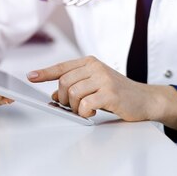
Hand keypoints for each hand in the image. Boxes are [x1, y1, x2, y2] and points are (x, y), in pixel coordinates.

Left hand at [27, 56, 176, 129]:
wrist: (146, 99)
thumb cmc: (119, 92)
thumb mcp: (95, 85)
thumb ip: (75, 86)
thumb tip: (53, 95)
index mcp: (90, 62)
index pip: (62, 67)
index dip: (44, 72)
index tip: (30, 76)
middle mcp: (96, 67)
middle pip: (64, 82)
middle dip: (62, 99)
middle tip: (70, 107)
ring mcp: (103, 79)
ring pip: (72, 94)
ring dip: (73, 107)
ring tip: (84, 110)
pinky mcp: (110, 93)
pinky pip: (85, 104)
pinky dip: (84, 112)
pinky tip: (92, 113)